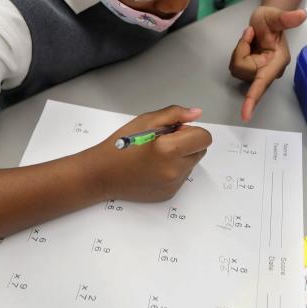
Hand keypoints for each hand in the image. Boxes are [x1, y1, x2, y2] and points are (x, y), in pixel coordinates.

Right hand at [89, 106, 210, 201]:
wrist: (102, 174)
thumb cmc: (120, 145)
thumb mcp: (146, 121)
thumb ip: (175, 114)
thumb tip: (196, 114)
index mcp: (169, 149)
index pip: (204, 138)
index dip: (190, 130)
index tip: (175, 131)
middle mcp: (174, 170)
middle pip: (200, 151)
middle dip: (187, 143)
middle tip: (163, 141)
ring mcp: (173, 184)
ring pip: (191, 164)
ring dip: (181, 157)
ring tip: (156, 155)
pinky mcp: (169, 193)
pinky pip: (182, 177)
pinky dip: (173, 170)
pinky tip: (154, 167)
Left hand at [230, 7, 306, 121]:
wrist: (267, 20)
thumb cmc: (273, 19)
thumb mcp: (277, 16)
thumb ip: (287, 18)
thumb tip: (302, 15)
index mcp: (277, 63)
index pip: (262, 83)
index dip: (253, 98)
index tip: (245, 115)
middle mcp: (269, 72)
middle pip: (244, 70)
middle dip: (242, 49)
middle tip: (251, 32)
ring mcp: (259, 73)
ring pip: (238, 68)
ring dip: (240, 50)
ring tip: (251, 37)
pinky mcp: (251, 71)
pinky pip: (236, 65)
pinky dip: (238, 52)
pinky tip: (248, 45)